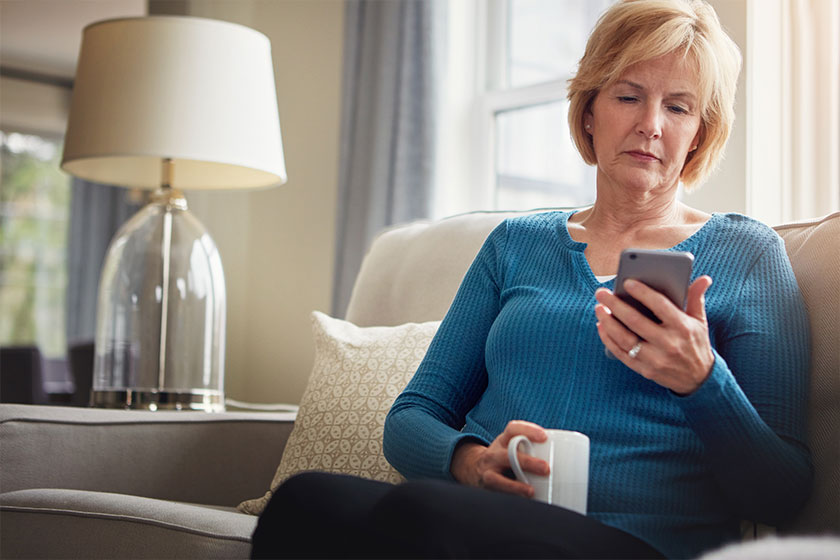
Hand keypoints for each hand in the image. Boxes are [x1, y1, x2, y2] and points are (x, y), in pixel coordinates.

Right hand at [450, 420, 548, 497]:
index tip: (544, 437)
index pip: (513, 429)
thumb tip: (568, 459)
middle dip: (526, 462)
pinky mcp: (486, 487)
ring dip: (515, 485)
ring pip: (497, 478)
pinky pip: (496, 493)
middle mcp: (493, 454)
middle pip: (507, 454)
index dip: (528, 431)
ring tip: (530, 491)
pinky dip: (510, 497)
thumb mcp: (512, 447)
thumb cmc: (504, 459)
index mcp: (503, 441)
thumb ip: (532, 450)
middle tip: (546, 468)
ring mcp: (487, 471)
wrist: (475, 469)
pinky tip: (523, 503)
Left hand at [594, 275, 714, 394]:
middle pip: (635, 321)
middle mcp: (669, 343)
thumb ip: (696, 299)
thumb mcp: (699, 321)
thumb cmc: (695, 343)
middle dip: (615, 305)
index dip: (642, 292)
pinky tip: (601, 326)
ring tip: (599, 308)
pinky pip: (621, 354)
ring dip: (608, 322)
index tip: (627, 282)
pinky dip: (608, 339)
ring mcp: (656, 359)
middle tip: (601, 293)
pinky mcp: (645, 370)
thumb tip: (704, 278)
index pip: (660, 305)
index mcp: (683, 327)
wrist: (699, 379)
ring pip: (625, 339)